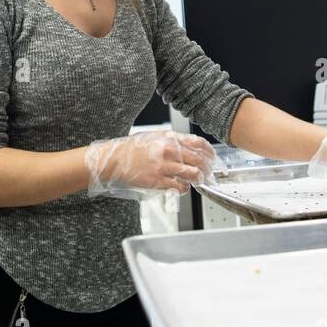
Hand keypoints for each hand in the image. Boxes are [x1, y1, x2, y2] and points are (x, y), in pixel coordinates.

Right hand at [83, 130, 216, 199]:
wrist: (115, 160)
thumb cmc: (132, 149)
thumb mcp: (154, 137)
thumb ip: (173, 140)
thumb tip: (190, 146)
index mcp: (169, 138)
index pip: (198, 143)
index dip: (210, 152)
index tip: (212, 157)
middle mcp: (169, 151)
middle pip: (199, 160)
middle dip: (207, 168)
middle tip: (208, 173)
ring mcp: (164, 166)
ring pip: (193, 174)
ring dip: (198, 179)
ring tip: (197, 181)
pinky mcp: (158, 181)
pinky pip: (180, 187)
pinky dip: (185, 189)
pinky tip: (182, 187)